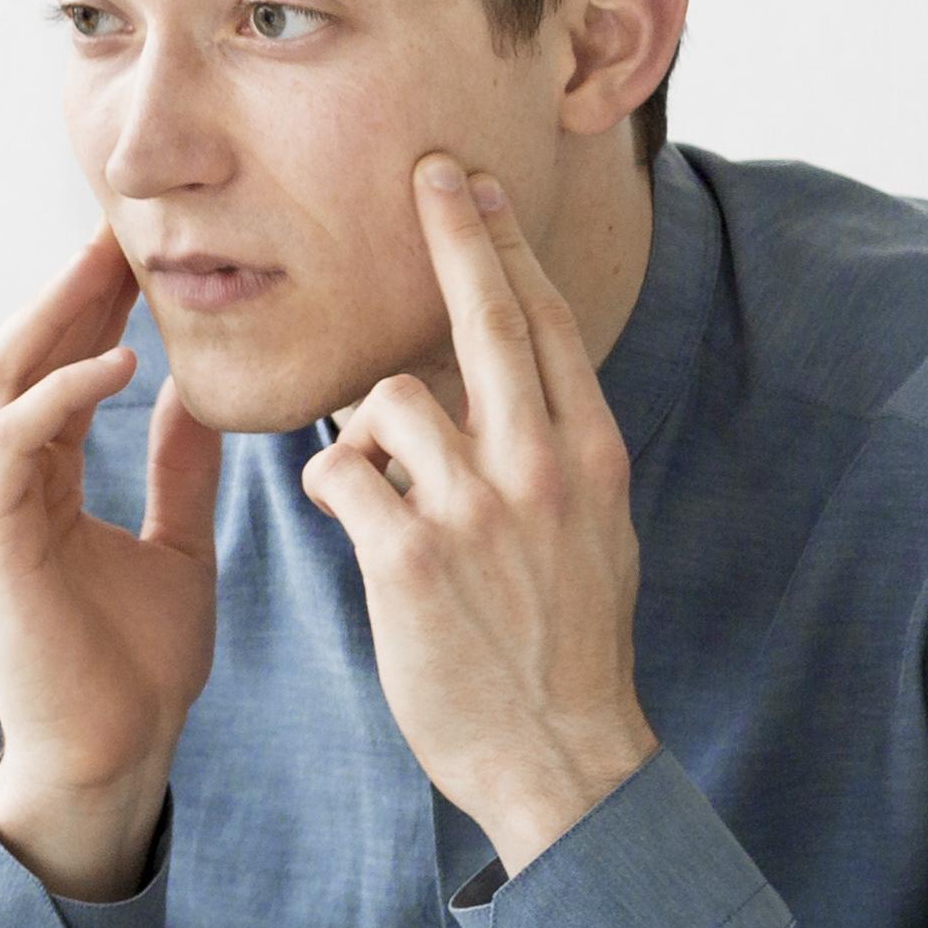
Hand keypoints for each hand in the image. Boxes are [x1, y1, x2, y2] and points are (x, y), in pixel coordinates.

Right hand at [0, 226, 223, 901]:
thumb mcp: (177, 546)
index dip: (83, 309)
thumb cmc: (135, 670)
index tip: (136, 255)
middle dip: (61, 293)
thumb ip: (176, 471)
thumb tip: (194, 396)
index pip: (43, 371)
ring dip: (50, 321)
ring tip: (111, 271)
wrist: (113, 759)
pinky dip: (60, 394)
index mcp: (25, 489)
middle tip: (119, 233)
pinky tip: (119, 363)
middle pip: (7, 358)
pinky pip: (15, 442)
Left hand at [302, 158, 656, 872]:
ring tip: (379, 489)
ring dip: (364, 433)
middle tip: (426, 172)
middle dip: (456, 234)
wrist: (562, 754)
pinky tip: (349, 519)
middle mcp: (542, 466)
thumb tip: (518, 396)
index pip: (544, 325)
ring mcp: (477, 508)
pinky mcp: (411, 556)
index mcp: (590, 455)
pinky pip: (341, 474)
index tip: (478, 189)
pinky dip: (332, 485)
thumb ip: (556, 459)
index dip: (507, 249)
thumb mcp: (595, 534)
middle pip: (487, 317)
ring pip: (388, 401)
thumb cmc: (568, 649)